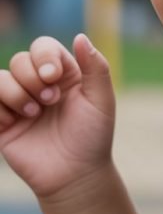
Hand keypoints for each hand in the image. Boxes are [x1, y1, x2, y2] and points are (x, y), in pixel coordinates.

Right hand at [0, 34, 115, 199]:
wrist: (74, 176)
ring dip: (16, 93)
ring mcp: (19, 103)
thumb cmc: (93, 138)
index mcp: (63, 74)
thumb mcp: (101, 101)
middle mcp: (39, 85)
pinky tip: (15, 123)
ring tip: (34, 114)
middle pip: (20, 60)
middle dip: (32, 78)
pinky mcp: (3, 123)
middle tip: (50, 101)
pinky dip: (1, 109)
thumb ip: (96, 67)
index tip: (53, 77)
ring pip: (1, 78)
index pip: (43, 46)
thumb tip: (80, 36)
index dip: (44, 56)